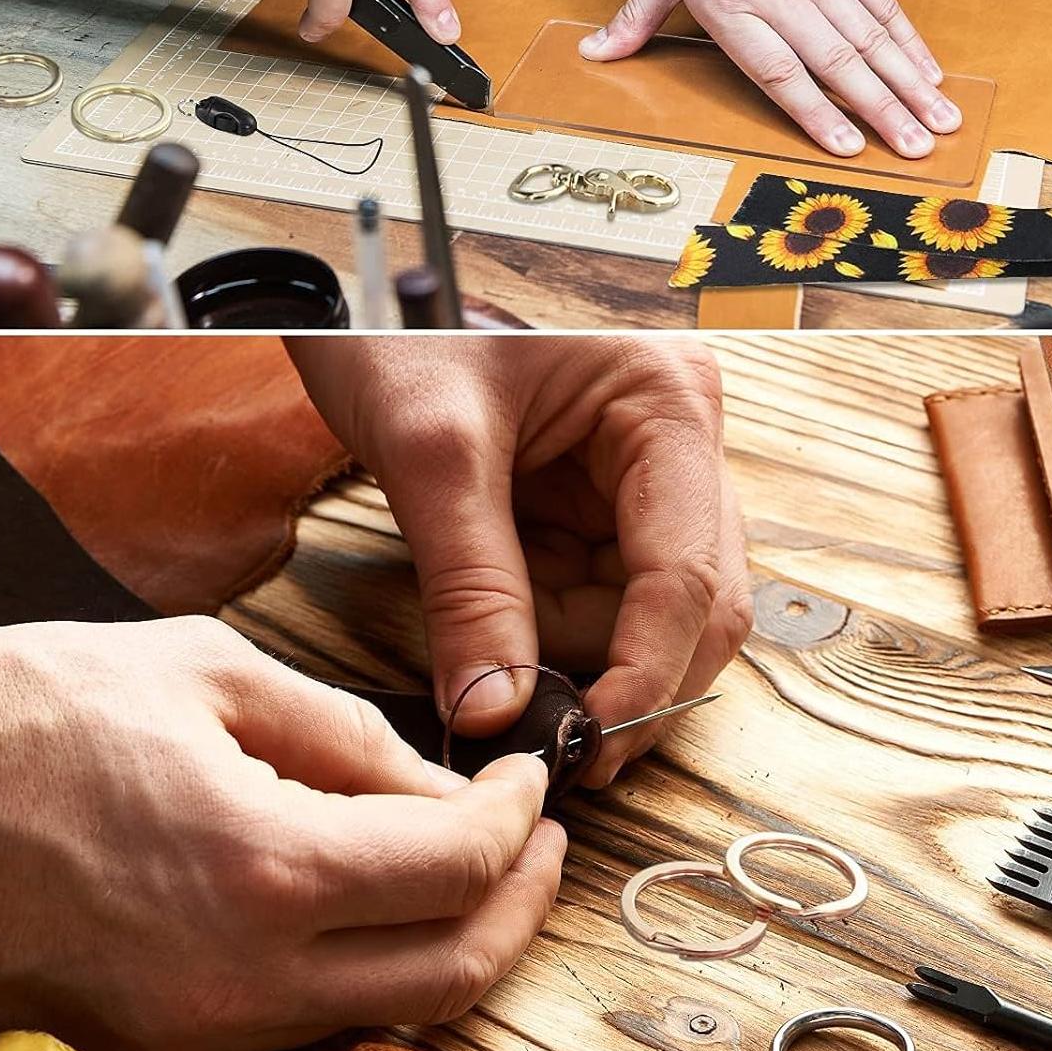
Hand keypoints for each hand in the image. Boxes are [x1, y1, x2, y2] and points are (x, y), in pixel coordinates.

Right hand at [0, 618, 561, 1050]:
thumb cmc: (28, 709)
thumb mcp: (211, 673)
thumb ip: (343, 735)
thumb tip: (431, 783)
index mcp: (262, 869)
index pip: (458, 869)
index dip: (518, 818)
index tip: (530, 776)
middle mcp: (235, 980)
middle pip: (449, 971)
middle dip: (518, 897)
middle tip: (536, 831)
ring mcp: (190, 1032)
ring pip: (383, 1006)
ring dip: (449, 933)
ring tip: (466, 852)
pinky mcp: (150, 1044)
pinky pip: (300, 1018)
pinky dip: (363, 962)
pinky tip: (367, 890)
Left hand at [289, 336, 750, 786]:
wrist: (357, 307)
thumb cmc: (399, 331)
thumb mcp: (431, 452)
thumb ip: (469, 586)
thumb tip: (497, 709)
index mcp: (664, 399)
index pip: (690, 568)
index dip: (649, 670)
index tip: (591, 743)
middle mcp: (673, 438)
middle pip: (694, 599)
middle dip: (622, 671)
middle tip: (550, 737)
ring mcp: (640, 475)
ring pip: (645, 612)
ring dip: (574, 650)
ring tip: (488, 639)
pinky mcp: (598, 503)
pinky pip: (597, 596)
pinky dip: (549, 629)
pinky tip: (497, 619)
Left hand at [582, 0, 955, 157]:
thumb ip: (637, 19)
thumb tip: (594, 54)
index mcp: (729, 5)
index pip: (779, 72)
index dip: (817, 113)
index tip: (850, 148)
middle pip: (838, 62)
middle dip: (882, 111)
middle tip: (918, 150)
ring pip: (872, 38)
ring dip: (910, 85)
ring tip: (940, 121)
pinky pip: (883, 5)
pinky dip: (910, 40)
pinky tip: (932, 73)